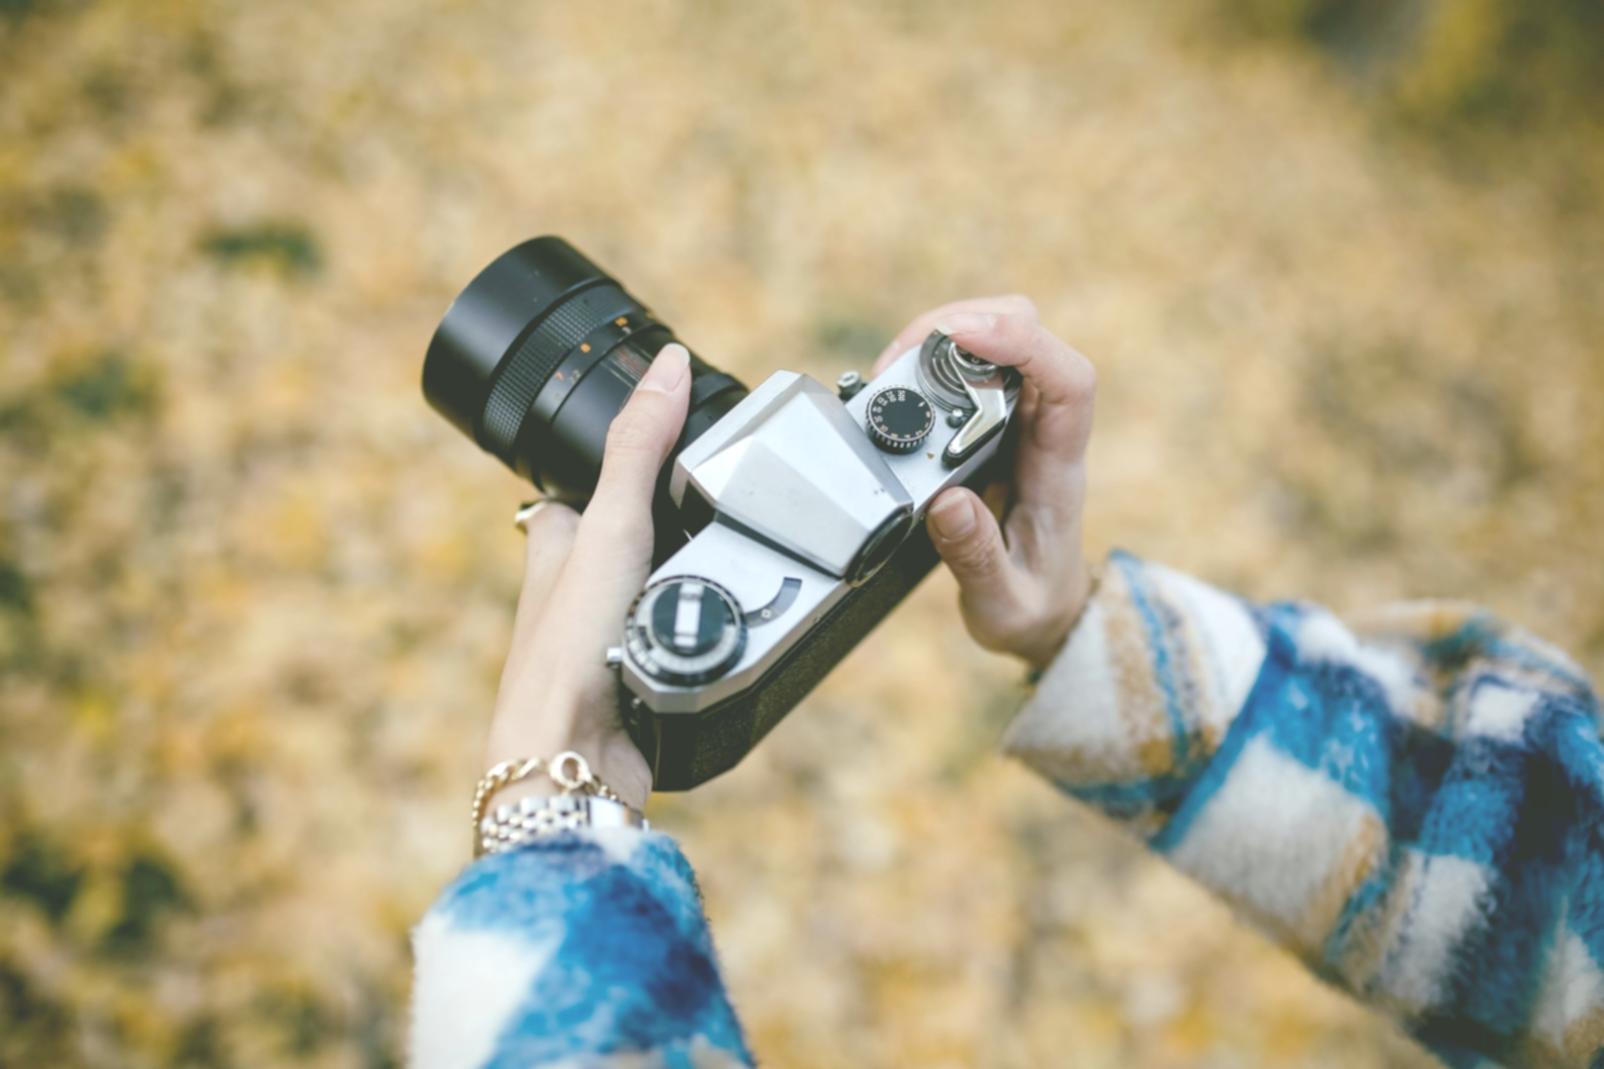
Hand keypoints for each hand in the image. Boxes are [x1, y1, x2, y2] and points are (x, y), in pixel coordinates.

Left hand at [484, 344, 692, 810]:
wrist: (573, 758)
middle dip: (666, 533)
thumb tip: (667, 367)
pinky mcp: (632, 689)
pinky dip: (699, 641)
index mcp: (554, 547)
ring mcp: (600, 645)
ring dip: (689, 590)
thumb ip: (639, 449)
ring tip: (742, 571)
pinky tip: (730, 640)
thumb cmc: (571, 646)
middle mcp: (569, 596)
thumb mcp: (613, 527)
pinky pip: (672, 649)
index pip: (578, 491)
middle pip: (620, 546)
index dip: (613, 468)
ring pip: (651, 600)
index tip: (656, 446)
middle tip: (719, 510)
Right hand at [872, 298, 1096, 670]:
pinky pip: (966, 367)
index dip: (1022, 343)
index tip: (964, 336)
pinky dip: (927, 360)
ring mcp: (1016, 420)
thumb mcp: (1004, 603)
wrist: (1045, 614)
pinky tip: (894, 384)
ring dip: (941, 337)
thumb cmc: (1032, 606)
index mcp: (1058, 468)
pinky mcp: (987, 422)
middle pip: (1030, 332)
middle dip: (967, 324)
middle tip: (902, 356)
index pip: (1068, 381)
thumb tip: (946, 502)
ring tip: (888, 372)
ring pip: (997, 339)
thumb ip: (977, 558)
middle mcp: (1042, 430)